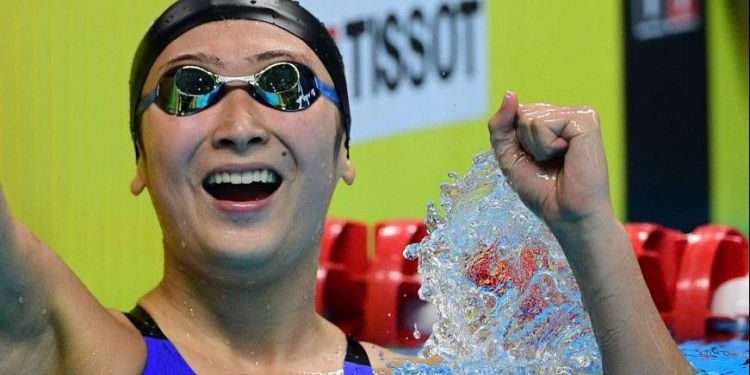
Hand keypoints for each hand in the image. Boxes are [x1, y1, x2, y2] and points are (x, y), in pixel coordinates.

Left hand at [488, 91, 613, 232]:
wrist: (567, 214)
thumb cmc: (542, 190)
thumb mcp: (509, 156)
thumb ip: (501, 126)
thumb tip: (510, 94)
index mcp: (551, 122)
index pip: (516, 114)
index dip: (516, 141)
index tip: (536, 161)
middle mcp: (566, 115)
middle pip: (521, 113)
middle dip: (524, 143)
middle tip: (548, 163)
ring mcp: (578, 115)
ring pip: (530, 117)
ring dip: (536, 147)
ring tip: (558, 161)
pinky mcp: (586, 120)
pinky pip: (544, 123)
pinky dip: (546, 145)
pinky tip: (566, 156)